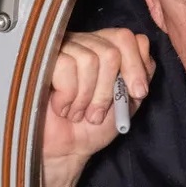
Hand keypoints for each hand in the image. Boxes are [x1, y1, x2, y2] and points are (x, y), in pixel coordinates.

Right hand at [43, 28, 153, 165]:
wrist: (67, 149)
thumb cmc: (94, 126)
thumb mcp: (128, 101)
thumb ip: (141, 74)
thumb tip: (143, 46)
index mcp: (105, 49)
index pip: (127, 37)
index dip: (135, 66)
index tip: (137, 93)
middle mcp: (84, 43)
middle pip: (110, 52)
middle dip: (107, 91)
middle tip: (97, 113)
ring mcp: (62, 49)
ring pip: (89, 60)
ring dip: (86, 97)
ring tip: (78, 112)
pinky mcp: (42, 59)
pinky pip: (65, 66)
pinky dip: (67, 96)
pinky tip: (61, 107)